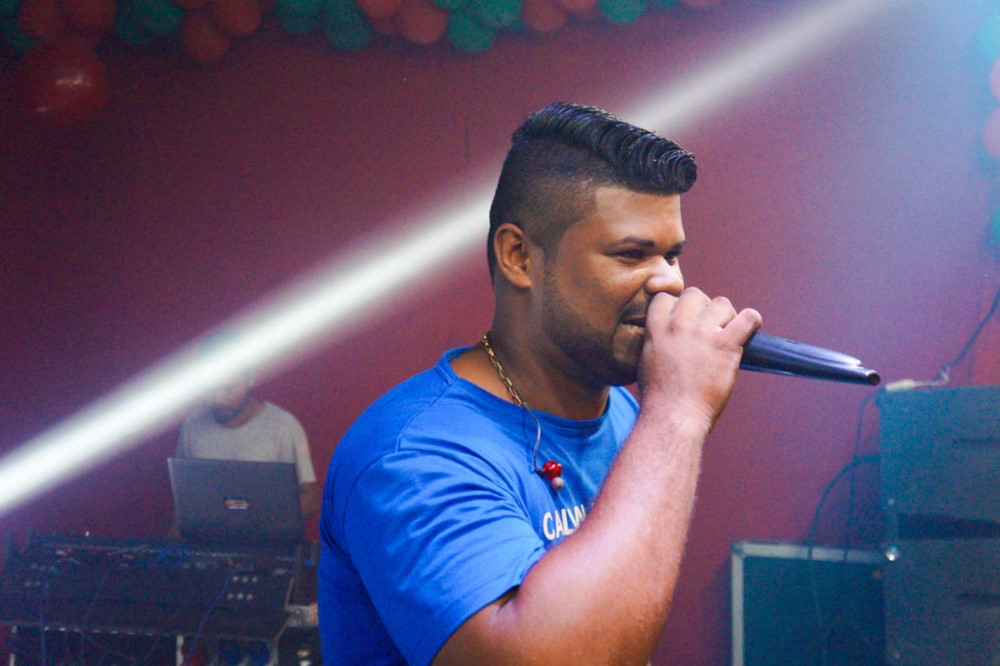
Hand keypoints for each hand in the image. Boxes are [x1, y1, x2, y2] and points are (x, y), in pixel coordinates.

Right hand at [637, 287, 760, 429]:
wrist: (674, 416)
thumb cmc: (659, 397)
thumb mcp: (647, 360)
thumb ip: (657, 341)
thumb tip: (666, 336)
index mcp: (656, 329)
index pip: (666, 297)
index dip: (678, 305)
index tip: (685, 318)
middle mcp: (678, 326)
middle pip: (695, 294)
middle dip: (703, 307)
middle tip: (709, 326)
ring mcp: (702, 334)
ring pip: (721, 303)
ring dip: (726, 315)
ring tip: (727, 331)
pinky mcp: (725, 345)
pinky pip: (747, 318)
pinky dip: (752, 320)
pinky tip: (752, 327)